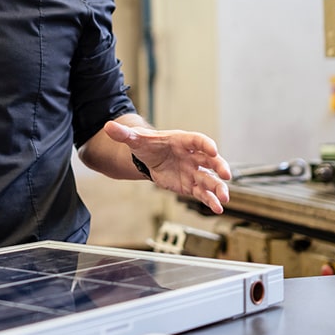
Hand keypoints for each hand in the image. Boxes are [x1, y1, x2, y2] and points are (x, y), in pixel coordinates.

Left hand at [103, 122, 231, 213]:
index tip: (213, 150)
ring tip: (224, 199)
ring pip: (209, 179)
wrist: (148, 157)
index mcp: (182, 141)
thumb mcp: (135, 139)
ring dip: (218, 188)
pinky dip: (210, 200)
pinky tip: (217, 208)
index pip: (197, 140)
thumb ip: (124, 134)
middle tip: (226, 175)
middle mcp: (192, 156)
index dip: (206, 145)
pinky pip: (202, 193)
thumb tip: (108, 127)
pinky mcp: (190, 185)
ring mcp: (193, 171)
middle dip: (219, 166)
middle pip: (210, 160)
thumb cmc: (147, 144)